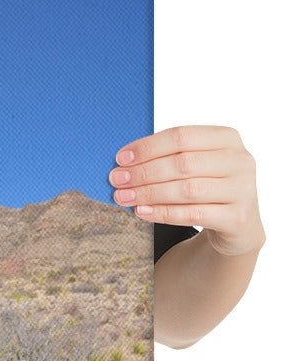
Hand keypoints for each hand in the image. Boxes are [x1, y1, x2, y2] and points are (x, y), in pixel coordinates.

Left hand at [109, 125, 264, 256]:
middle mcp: (240, 161)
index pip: (182, 136)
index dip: (148, 147)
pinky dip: (163, 213)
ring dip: (149, 193)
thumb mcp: (194, 165)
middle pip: (182, 163)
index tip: (120, 159)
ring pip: (187, 189)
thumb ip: (167, 157)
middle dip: (144, 172)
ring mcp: (243, 190)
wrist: (238, 224)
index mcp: (227, 138)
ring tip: (123, 197)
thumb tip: (124, 162)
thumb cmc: (206, 186)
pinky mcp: (238, 218)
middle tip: (116, 180)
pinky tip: (141, 211)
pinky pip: (193, 214)